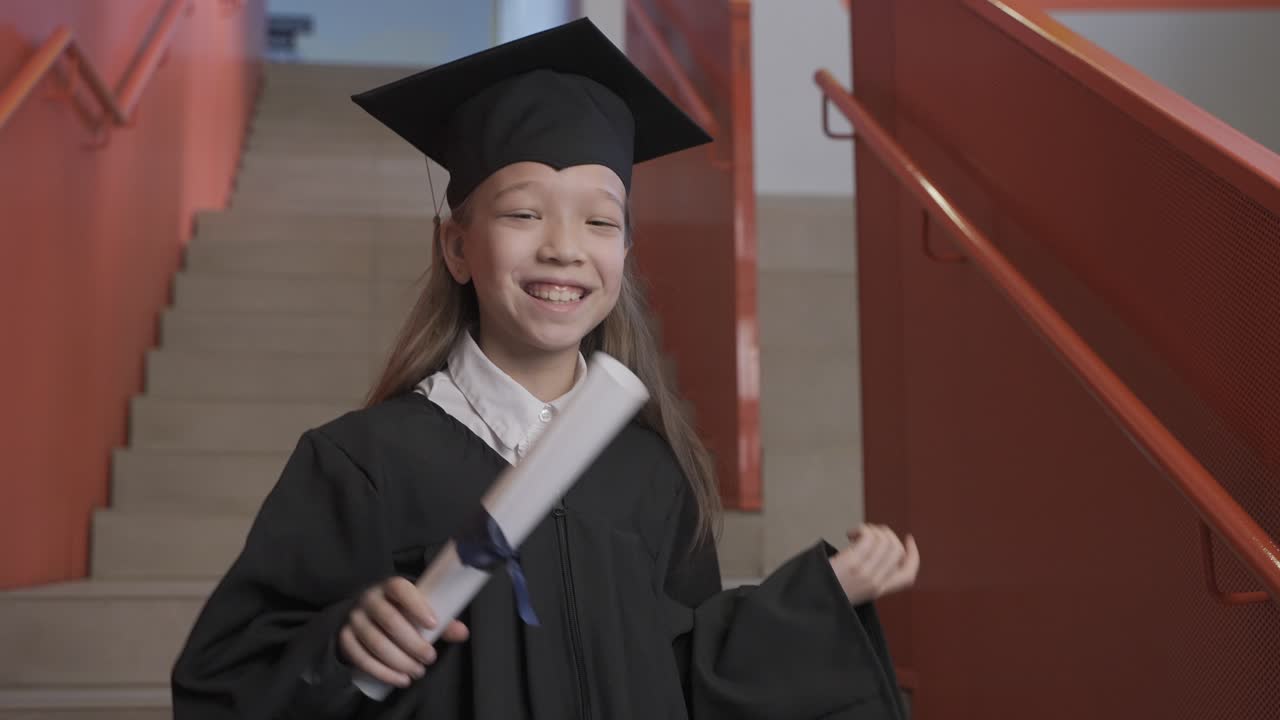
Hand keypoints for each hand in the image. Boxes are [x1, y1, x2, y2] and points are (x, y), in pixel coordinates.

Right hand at [338, 576, 469, 687]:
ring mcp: (354, 619)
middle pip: (390, 621)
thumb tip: (462, 632)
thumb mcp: (419, 611)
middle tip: (430, 657)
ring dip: (399, 661)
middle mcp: (369, 599)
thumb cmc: (400, 612)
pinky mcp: (345, 639)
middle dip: (413, 643)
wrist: (366, 617)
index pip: (400, 589)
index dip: (417, 605)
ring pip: (376, 642)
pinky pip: (361, 658)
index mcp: (389, 586)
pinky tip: (400, 680)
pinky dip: (382, 672)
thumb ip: (442, 621)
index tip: (434, 624)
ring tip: (418, 671)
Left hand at [828, 524, 919, 604]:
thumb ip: (870, 575)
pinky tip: (849, 534)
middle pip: (897, 550)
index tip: (908, 539)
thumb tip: (880, 545)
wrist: (807, 603)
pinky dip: (862, 529)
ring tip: (855, 534)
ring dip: (871, 530)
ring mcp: (865, 574)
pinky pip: (869, 537)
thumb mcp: (855, 588)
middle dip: (886, 534)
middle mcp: (875, 583)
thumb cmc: (826, 589)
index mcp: (878, 591)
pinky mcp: (851, 564)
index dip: (913, 555)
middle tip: (868, 534)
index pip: (908, 575)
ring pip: (884, 541)